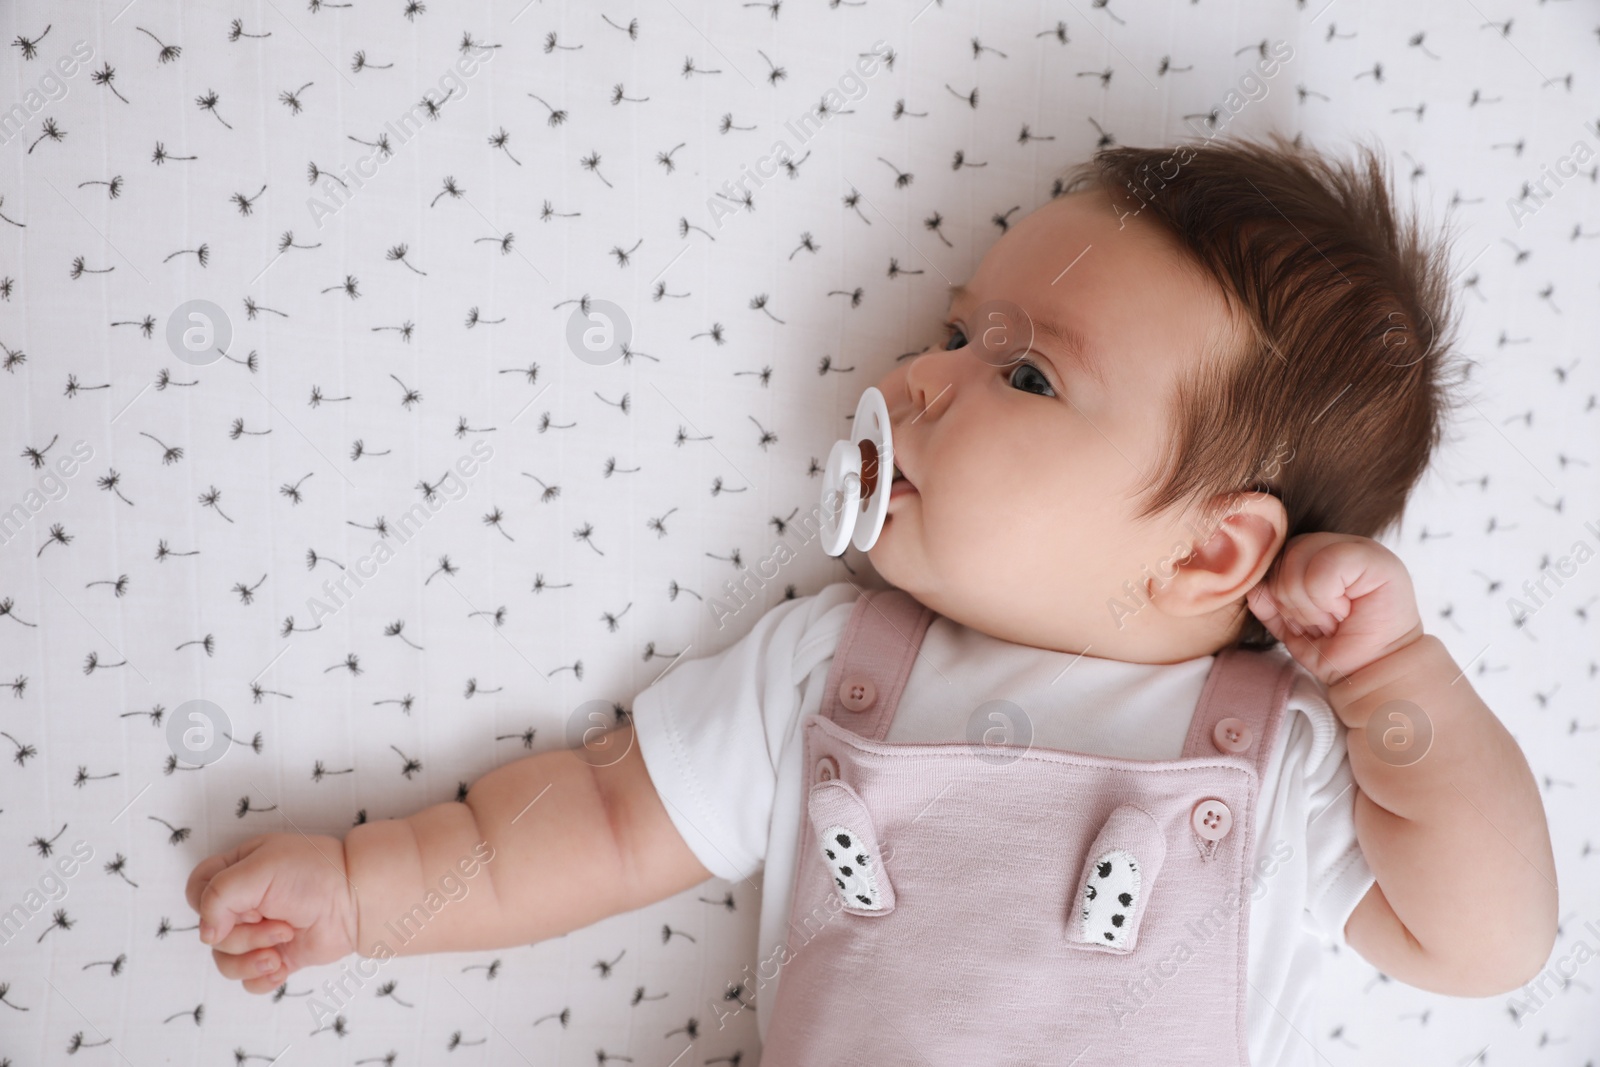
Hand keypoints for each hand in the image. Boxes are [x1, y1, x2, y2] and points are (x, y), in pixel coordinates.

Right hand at [185, 832, 358, 993]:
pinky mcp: (276, 956)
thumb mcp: (259, 870)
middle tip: (278, 924)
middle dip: (242, 936)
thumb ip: (218, 896)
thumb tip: (206, 934)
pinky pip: (249, 981)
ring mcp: (259, 931)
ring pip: (226, 961)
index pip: (197, 892)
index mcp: (237, 871)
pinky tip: (281, 967)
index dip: (207, 907)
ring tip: (281, 947)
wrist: (357, 900)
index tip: (236, 910)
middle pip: (211, 935)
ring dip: (250, 960)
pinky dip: (261, 979)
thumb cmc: (313, 874)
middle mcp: (244, 903)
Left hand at [1245, 532, 1423, 689]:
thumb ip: (1270, 603)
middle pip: (1284, 555)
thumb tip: (1252, 587)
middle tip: (1320, 623)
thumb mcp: (1291, 625)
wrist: (1373, 672)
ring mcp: (1357, 547)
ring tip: (1333, 620)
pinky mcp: (1375, 558)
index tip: (1302, 622)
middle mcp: (1336, 544)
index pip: (1275, 556)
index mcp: (1315, 555)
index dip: (1278, 592)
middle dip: (1292, 601)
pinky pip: (1324, 568)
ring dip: (1309, 604)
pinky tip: (1344, 612)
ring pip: (1298, 558)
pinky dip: (1324, 598)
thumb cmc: (1337, 648)